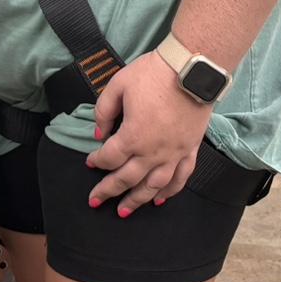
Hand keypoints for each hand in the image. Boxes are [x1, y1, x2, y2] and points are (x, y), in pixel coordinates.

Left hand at [84, 50, 211, 216]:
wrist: (191, 69)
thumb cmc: (152, 74)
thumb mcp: (118, 84)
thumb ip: (104, 110)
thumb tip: (99, 133)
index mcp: (132, 136)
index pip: (109, 157)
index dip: (96, 161)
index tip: (89, 161)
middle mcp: (152, 152)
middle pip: (127, 179)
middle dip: (108, 191)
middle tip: (95, 201)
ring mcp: (173, 154)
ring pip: (153, 186)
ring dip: (137, 200)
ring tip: (124, 211)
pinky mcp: (190, 150)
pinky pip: (180, 179)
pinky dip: (169, 192)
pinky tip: (160, 199)